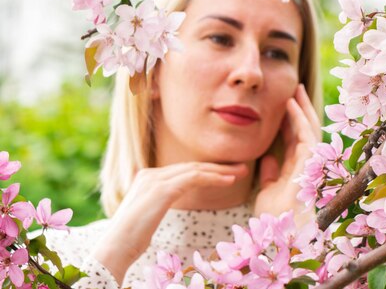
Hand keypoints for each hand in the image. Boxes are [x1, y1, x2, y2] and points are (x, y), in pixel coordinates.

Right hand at [91, 161, 247, 284]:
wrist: (114, 250)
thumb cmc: (130, 241)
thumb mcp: (147, 216)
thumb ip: (157, 204)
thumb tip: (165, 205)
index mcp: (146, 178)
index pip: (183, 170)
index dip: (206, 170)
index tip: (226, 173)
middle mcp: (150, 174)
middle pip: (191, 166)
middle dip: (218, 167)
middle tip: (240, 168)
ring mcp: (155, 180)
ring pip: (196, 169)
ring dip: (221, 170)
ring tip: (241, 172)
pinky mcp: (163, 189)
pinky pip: (195, 178)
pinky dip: (214, 178)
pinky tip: (229, 181)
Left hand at [255, 84, 320, 224]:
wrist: (280, 234)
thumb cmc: (274, 219)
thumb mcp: (267, 191)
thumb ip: (270, 174)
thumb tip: (267, 157)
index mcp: (296, 171)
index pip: (294, 140)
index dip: (289, 122)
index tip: (282, 106)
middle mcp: (306, 165)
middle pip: (305, 131)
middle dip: (300, 110)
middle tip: (294, 90)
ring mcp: (310, 164)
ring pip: (310, 129)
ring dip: (303, 108)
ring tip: (296, 89)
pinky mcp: (310, 163)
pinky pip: (306, 134)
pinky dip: (299, 118)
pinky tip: (291, 104)